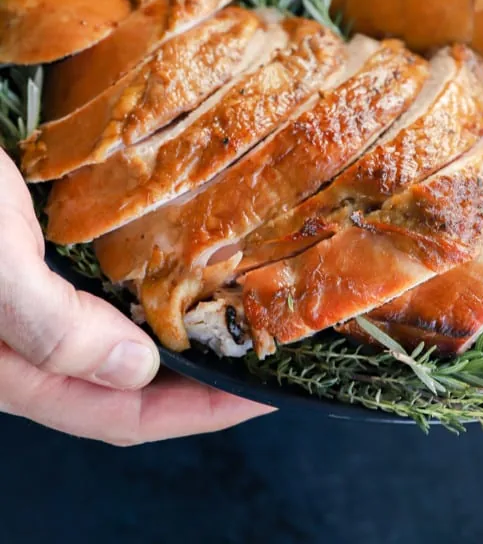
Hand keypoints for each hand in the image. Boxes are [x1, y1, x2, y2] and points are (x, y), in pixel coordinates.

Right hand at [0, 150, 272, 443]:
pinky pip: (98, 296)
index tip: (261, 394)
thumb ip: (52, 326)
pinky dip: (142, 294)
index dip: (196, 413)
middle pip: (122, 388)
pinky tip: (173, 271)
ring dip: (172, 340)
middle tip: (260, 356)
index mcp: (8, 368)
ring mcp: (26, 306)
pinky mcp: (31, 263)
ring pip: (113, 343)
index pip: (117, 415)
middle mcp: (21, 346)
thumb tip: (136, 370)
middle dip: (194, 384)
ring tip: (230, 320)